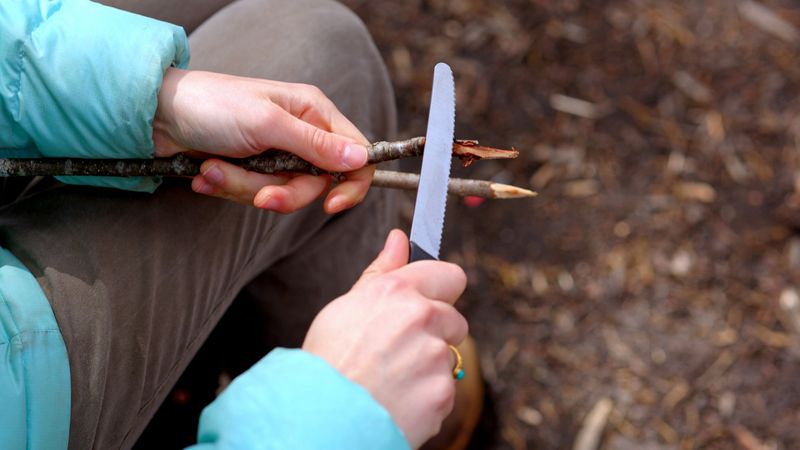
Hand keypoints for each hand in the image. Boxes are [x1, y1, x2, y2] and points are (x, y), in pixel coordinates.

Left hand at [153, 68, 372, 213]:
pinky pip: (254, 194)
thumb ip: (315, 145)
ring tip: (213, 169)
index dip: (351, 183)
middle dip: (281, 192)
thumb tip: (360, 159)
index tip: (331, 205)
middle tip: (257, 195)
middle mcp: (300, 133)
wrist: (156, 116)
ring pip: (282, 192)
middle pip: (316, 184)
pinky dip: (228, 187)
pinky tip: (206, 173)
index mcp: (313, 112)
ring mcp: (276, 153)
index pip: (355, 154)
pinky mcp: (252, 170)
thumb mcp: (267, 124)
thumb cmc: (212, 106)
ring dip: (243, 186)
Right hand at [302, 230, 467, 447]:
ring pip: (448, 358)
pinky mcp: (441, 392)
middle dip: (436, 335)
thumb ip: (382, 272)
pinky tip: (397, 401)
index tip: (430, 304)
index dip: (441, 292)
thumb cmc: (327, 360)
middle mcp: (421, 317)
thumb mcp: (348, 306)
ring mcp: (434, 356)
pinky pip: (444, 391)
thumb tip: (399, 238)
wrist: (320, 417)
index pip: (451, 275)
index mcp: (398, 290)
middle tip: (398, 352)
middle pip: (455, 320)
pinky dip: (426, 399)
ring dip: (429, 369)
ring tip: (391, 380)